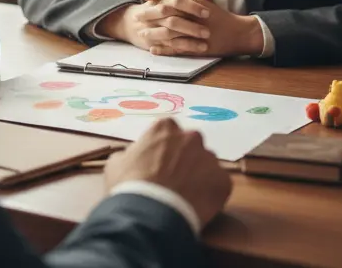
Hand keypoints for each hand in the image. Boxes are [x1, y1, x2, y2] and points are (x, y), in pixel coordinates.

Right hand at [96, 0, 215, 50]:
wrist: (133, 22)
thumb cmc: (160, 8)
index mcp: (161, 0)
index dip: (191, 5)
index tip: (208, 11)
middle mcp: (154, 13)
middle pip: (172, 18)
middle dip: (190, 25)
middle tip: (208, 30)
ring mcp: (152, 28)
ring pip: (170, 34)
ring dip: (188, 39)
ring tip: (205, 42)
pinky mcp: (153, 42)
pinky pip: (168, 47)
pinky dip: (182, 48)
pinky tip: (196, 50)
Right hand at [105, 118, 231, 229]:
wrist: (150, 213)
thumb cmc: (130, 184)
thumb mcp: (117, 162)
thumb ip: (133, 153)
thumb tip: (137, 157)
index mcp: (165, 127)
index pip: (168, 131)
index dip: (162, 148)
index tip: (158, 162)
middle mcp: (191, 137)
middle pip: (191, 145)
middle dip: (185, 159)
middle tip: (173, 179)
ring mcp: (210, 159)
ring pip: (206, 165)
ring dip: (198, 176)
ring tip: (186, 196)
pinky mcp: (224, 181)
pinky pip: (218, 185)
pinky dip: (210, 194)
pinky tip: (197, 206)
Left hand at [142, 0, 263, 56]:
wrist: (239, 33)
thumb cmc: (222, 17)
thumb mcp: (208, 2)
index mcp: (194, 2)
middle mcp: (192, 14)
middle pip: (165, 12)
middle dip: (149, 14)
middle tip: (136, 16)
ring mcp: (193, 31)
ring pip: (168, 31)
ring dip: (153, 33)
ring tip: (142, 34)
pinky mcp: (195, 46)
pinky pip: (175, 48)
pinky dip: (163, 49)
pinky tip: (153, 49)